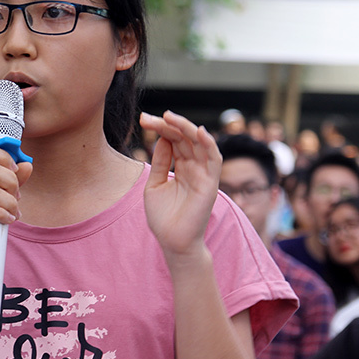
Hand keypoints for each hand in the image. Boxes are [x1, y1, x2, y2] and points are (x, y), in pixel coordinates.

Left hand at [140, 111, 221, 256]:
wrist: (172, 242)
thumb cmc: (164, 218)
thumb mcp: (155, 185)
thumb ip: (160, 163)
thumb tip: (161, 138)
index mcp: (182, 168)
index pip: (174, 140)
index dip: (161, 128)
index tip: (143, 119)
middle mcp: (194, 168)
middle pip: (184, 138)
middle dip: (168, 125)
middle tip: (149, 118)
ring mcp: (203, 174)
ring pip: (199, 143)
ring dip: (186, 128)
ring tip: (169, 116)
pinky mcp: (211, 184)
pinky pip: (214, 159)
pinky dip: (209, 144)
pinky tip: (198, 131)